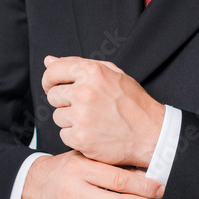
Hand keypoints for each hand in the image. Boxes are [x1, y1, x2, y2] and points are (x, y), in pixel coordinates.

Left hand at [42, 55, 165, 167]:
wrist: (151, 134)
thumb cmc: (132, 102)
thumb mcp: (111, 74)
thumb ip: (78, 64)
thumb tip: (48, 60)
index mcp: (91, 72)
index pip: (53, 71)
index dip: (49, 80)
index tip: (51, 86)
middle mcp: (84, 92)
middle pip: (53, 96)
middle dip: (64, 101)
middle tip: (84, 107)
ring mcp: (81, 116)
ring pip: (57, 116)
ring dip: (70, 120)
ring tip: (93, 120)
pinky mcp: (80, 138)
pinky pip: (63, 134)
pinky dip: (75, 136)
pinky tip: (93, 133)